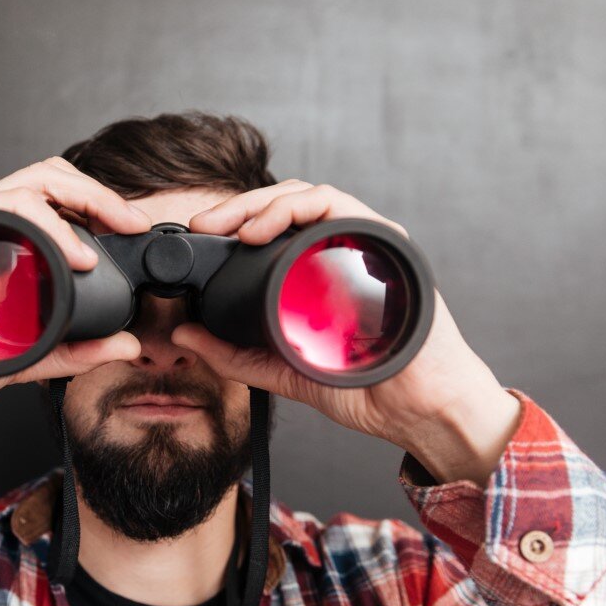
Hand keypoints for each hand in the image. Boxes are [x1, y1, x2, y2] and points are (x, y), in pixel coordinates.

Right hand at [0, 157, 150, 432]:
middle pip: (49, 176)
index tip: (135, 229)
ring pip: (28, 183)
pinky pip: (0, 209)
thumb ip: (75, 351)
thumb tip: (126, 345)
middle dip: (99, 193)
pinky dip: (44, 224)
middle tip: (131, 221)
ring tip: (111, 228)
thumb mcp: (27, 358)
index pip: (58, 198)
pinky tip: (72, 254)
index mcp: (1, 241)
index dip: (101, 205)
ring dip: (78, 199)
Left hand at [176, 180, 520, 484]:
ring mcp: (366, 245)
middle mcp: (344, 251)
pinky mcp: (385, 244)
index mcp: (321, 272)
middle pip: (287, 205)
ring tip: (231, 228)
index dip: (234, 223)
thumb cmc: (370, 390)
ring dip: (263, 203)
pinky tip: (264, 232)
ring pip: (310, 196)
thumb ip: (236, 355)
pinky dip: (297, 210)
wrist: (420, 409)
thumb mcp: (285, 371)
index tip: (200, 237)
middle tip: (204, 226)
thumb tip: (185, 335)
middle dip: (238, 208)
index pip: (275, 227)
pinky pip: (340, 206)